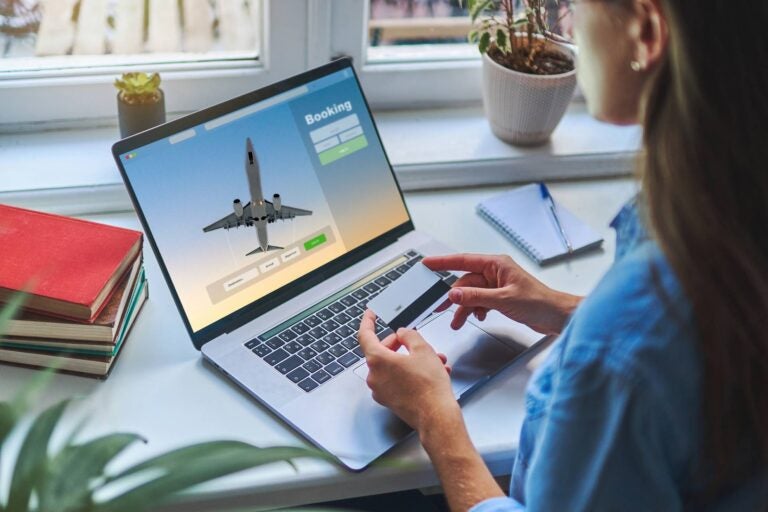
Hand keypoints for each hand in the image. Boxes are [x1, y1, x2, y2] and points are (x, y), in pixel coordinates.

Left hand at [357, 309, 458, 431]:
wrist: (436, 416)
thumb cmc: (429, 387)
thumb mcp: (423, 349)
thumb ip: (409, 335)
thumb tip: (403, 334)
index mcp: (377, 360)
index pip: (365, 335)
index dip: (368, 321)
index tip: (370, 314)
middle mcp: (374, 376)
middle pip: (382, 351)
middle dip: (400, 344)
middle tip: (414, 341)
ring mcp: (380, 390)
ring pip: (393, 366)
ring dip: (411, 359)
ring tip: (434, 360)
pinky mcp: (389, 400)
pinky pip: (397, 380)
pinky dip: (410, 373)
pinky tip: (430, 373)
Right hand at [423, 253, 581, 334]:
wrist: (556, 316)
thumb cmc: (539, 302)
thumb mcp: (503, 299)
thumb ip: (476, 297)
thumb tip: (454, 294)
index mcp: (496, 264)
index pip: (463, 260)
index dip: (443, 262)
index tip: (427, 263)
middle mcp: (495, 272)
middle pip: (465, 282)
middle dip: (454, 297)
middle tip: (439, 307)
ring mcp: (497, 285)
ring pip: (471, 294)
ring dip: (464, 308)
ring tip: (458, 322)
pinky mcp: (500, 297)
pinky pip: (479, 301)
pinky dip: (475, 310)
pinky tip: (477, 317)